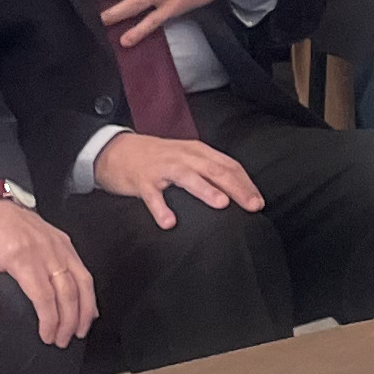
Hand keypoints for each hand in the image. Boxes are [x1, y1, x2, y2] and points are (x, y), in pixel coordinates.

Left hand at [0, 200, 94, 347]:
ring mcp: (58, 245)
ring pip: (82, 281)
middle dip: (69, 321)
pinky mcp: (64, 242)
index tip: (48, 337)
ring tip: (80, 330)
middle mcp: (45, 251)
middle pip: (67, 293)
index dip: (50, 320)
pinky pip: (82, 269)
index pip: (44, 296)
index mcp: (21, 257)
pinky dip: (88, 290)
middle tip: (63, 341)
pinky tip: (89, 308)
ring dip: (85, 309)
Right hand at [90, 132, 265, 228]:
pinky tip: (169, 223)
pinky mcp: (142, 181)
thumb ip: (206, 170)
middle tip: (252, 205)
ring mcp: (161, 168)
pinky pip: (152, 196)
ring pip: (186, 177)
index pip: (227, 164)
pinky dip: (161, 208)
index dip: (245, 182)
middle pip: (213, 169)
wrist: (115, 150)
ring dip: (205, 190)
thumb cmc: (156, 158)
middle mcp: (182, 156)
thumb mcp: (185, 158)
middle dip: (235, 187)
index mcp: (196, 151)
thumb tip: (235, 192)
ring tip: (221, 204)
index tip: (258, 202)